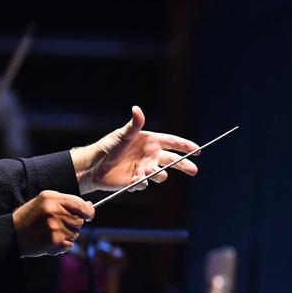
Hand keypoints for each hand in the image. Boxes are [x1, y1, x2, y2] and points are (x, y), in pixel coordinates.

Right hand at [13, 191, 93, 256]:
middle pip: (79, 221)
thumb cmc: (31, 216)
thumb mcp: (45, 201)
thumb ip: (67, 201)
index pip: (79, 204)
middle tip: (60, 224)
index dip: (88, 211)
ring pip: (75, 234)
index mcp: (52, 199)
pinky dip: (63, 244)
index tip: (89, 215)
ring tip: (52, 231)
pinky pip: (70, 244)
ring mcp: (54, 228)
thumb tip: (90, 207)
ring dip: (68, 234)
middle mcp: (54, 212)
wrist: (14, 234)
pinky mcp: (54, 243)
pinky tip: (51, 239)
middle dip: (74, 223)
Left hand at [70, 106, 200, 194]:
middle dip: (184, 165)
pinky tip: (132, 180)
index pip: (172, 142)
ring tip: (148, 173)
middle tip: (194, 170)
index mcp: (150, 141)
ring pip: (160, 174)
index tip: (198, 150)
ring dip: (158, 175)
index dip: (185, 146)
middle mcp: (150, 155)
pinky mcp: (137, 181)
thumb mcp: (122, 134)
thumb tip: (137, 108)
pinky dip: (140, 183)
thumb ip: (134, 124)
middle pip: (173, 160)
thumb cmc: (107, 147)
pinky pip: (145, 184)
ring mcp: (144, 169)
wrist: (94, 166)